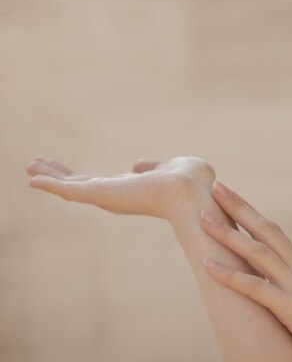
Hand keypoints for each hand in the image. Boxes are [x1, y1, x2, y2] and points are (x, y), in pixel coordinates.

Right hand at [26, 156, 216, 221]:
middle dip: (58, 176)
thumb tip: (137, 165)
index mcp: (132, 190)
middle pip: (80, 185)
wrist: (192, 193)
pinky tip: (32, 178)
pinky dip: (50, 183)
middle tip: (35, 167)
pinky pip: (68, 189)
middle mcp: (116, 196)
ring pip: (71, 186)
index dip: (83, 178)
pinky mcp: (100, 194)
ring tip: (28, 167)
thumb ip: (152, 167)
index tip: (68, 174)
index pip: (101, 184)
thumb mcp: (170, 168)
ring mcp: (107, 196)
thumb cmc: (192, 182)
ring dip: (49, 176)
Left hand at [200, 180, 291, 361]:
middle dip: (239, 207)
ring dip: (227, 233)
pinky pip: (256, 289)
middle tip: (216, 185)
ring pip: (257, 252)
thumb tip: (281, 298)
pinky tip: (206, 265)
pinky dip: (229, 275)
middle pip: (266, 230)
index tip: (232, 198)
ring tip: (202, 217)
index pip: (276, 234)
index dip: (252, 214)